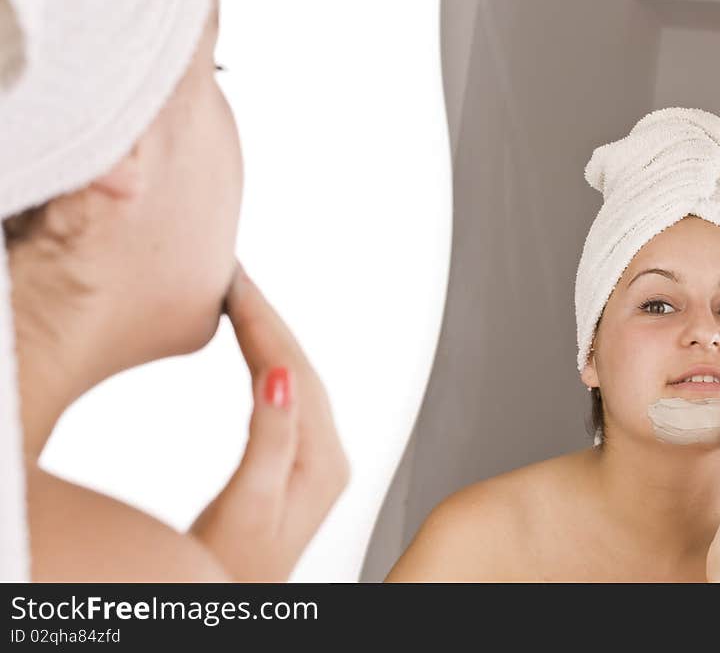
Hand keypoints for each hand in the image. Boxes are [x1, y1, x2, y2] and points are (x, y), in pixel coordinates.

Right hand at [190, 262, 349, 580]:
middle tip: (235, 275)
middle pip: (301, 367)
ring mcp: (317, 459)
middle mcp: (330, 454)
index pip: (294, 370)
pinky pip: (289, 397)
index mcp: (322, 460)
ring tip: (241, 299)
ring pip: (298, 378)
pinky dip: (270, 365)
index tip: (236, 280)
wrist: (231, 601)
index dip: (263, 321)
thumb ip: (270, 440)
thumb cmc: (233, 568)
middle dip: (268, 318)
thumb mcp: (250, 505)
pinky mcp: (300, 464)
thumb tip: (283, 373)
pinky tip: (257, 352)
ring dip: (270, 337)